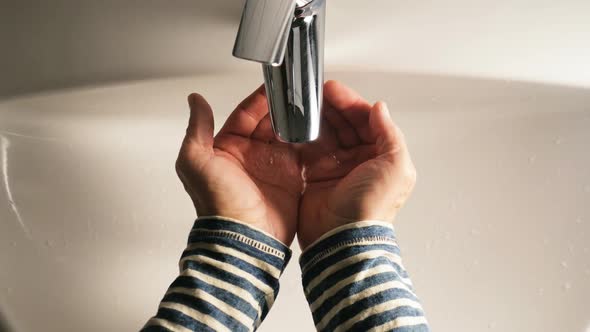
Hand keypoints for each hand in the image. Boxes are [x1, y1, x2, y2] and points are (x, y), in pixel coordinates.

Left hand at [176, 86, 303, 244]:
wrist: (244, 238)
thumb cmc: (218, 204)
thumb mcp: (195, 162)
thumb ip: (197, 129)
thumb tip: (195, 100)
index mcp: (228, 147)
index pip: (245, 113)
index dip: (259, 99)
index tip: (274, 85)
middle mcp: (251, 154)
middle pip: (269, 121)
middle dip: (282, 106)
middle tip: (297, 92)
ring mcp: (272, 165)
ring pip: (287, 134)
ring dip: (297, 121)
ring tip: (311, 107)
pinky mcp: (291, 178)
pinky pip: (302, 152)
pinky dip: (310, 140)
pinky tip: (318, 129)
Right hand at [297, 81, 416, 248]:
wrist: (341, 237)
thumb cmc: (371, 209)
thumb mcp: (397, 167)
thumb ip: (390, 133)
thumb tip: (381, 108)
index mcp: (382, 156)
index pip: (367, 120)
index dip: (351, 103)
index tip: (334, 91)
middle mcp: (360, 160)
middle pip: (345, 123)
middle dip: (331, 106)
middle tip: (316, 93)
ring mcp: (337, 167)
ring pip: (326, 132)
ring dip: (317, 117)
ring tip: (304, 104)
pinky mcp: (315, 174)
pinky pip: (309, 147)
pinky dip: (303, 134)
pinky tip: (297, 124)